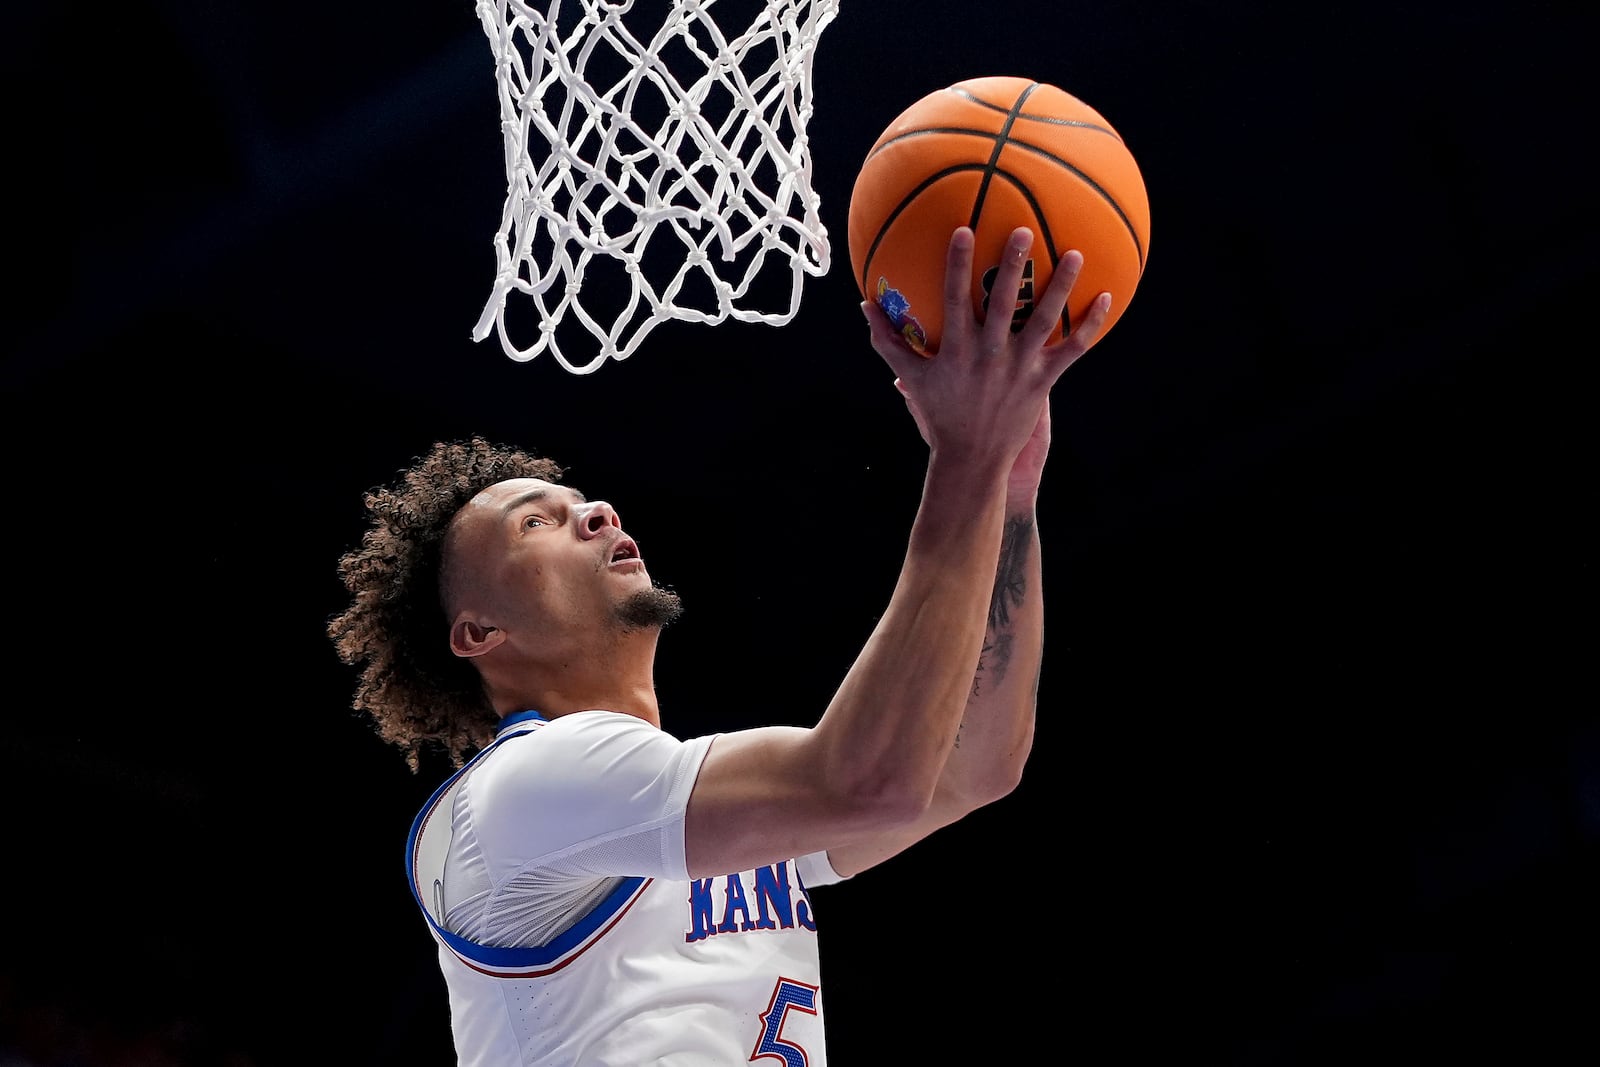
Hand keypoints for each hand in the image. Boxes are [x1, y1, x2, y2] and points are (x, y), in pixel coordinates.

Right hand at [866, 226, 1110, 473]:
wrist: (973, 457)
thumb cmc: (940, 412)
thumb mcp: (912, 377)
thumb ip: (888, 341)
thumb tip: (865, 306)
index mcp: (957, 349)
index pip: (955, 297)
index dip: (957, 263)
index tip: (963, 229)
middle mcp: (990, 354)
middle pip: (1002, 301)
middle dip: (1012, 264)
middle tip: (1022, 230)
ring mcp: (1019, 367)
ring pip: (1044, 320)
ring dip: (1061, 287)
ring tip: (1075, 255)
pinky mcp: (1043, 381)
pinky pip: (1073, 349)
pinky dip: (1091, 325)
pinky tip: (1107, 298)